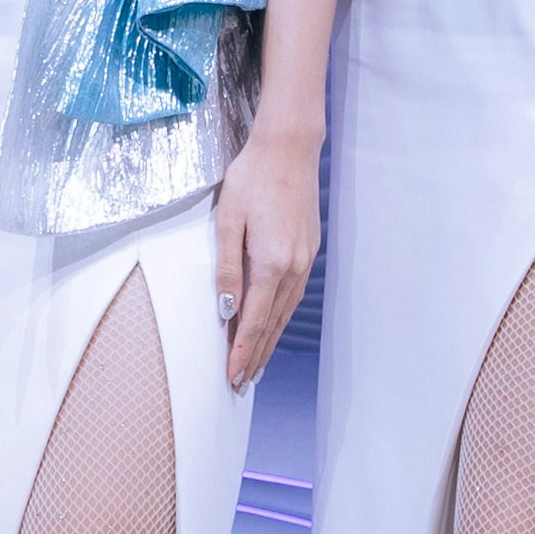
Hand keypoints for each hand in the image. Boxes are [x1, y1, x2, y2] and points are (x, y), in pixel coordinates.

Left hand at [215, 125, 322, 386]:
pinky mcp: (308, 250)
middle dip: (257, 356)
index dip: (243, 352)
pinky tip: (272, 325)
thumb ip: (227, 268)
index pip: (254, 320)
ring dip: (270, 340)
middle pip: (272, 324)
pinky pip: (293, 295)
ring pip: (285, 312)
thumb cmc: (252, 179)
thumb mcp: (228, 221)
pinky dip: (281, 317)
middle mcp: (293, 268)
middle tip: (241, 384)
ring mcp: (304, 260)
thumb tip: (226, 310)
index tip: (232, 377)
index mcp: (271, 263)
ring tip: (256, 365)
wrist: (289, 149)